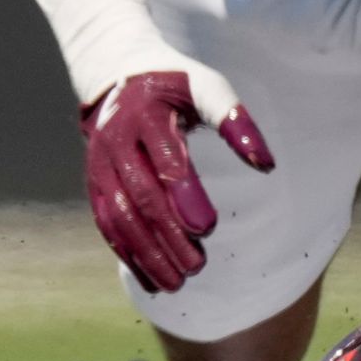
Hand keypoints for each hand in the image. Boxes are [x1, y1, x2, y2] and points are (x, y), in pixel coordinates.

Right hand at [80, 68, 273, 293]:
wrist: (118, 76)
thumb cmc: (177, 86)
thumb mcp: (208, 88)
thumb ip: (235, 121)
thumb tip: (266, 164)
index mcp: (147, 115)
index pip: (165, 159)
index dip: (184, 195)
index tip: (208, 227)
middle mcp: (116, 141)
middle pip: (139, 196)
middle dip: (167, 235)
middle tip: (197, 266)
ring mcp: (100, 165)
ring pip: (118, 218)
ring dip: (146, 254)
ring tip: (178, 283)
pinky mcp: (95, 184)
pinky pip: (107, 225)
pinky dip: (128, 255)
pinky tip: (152, 280)